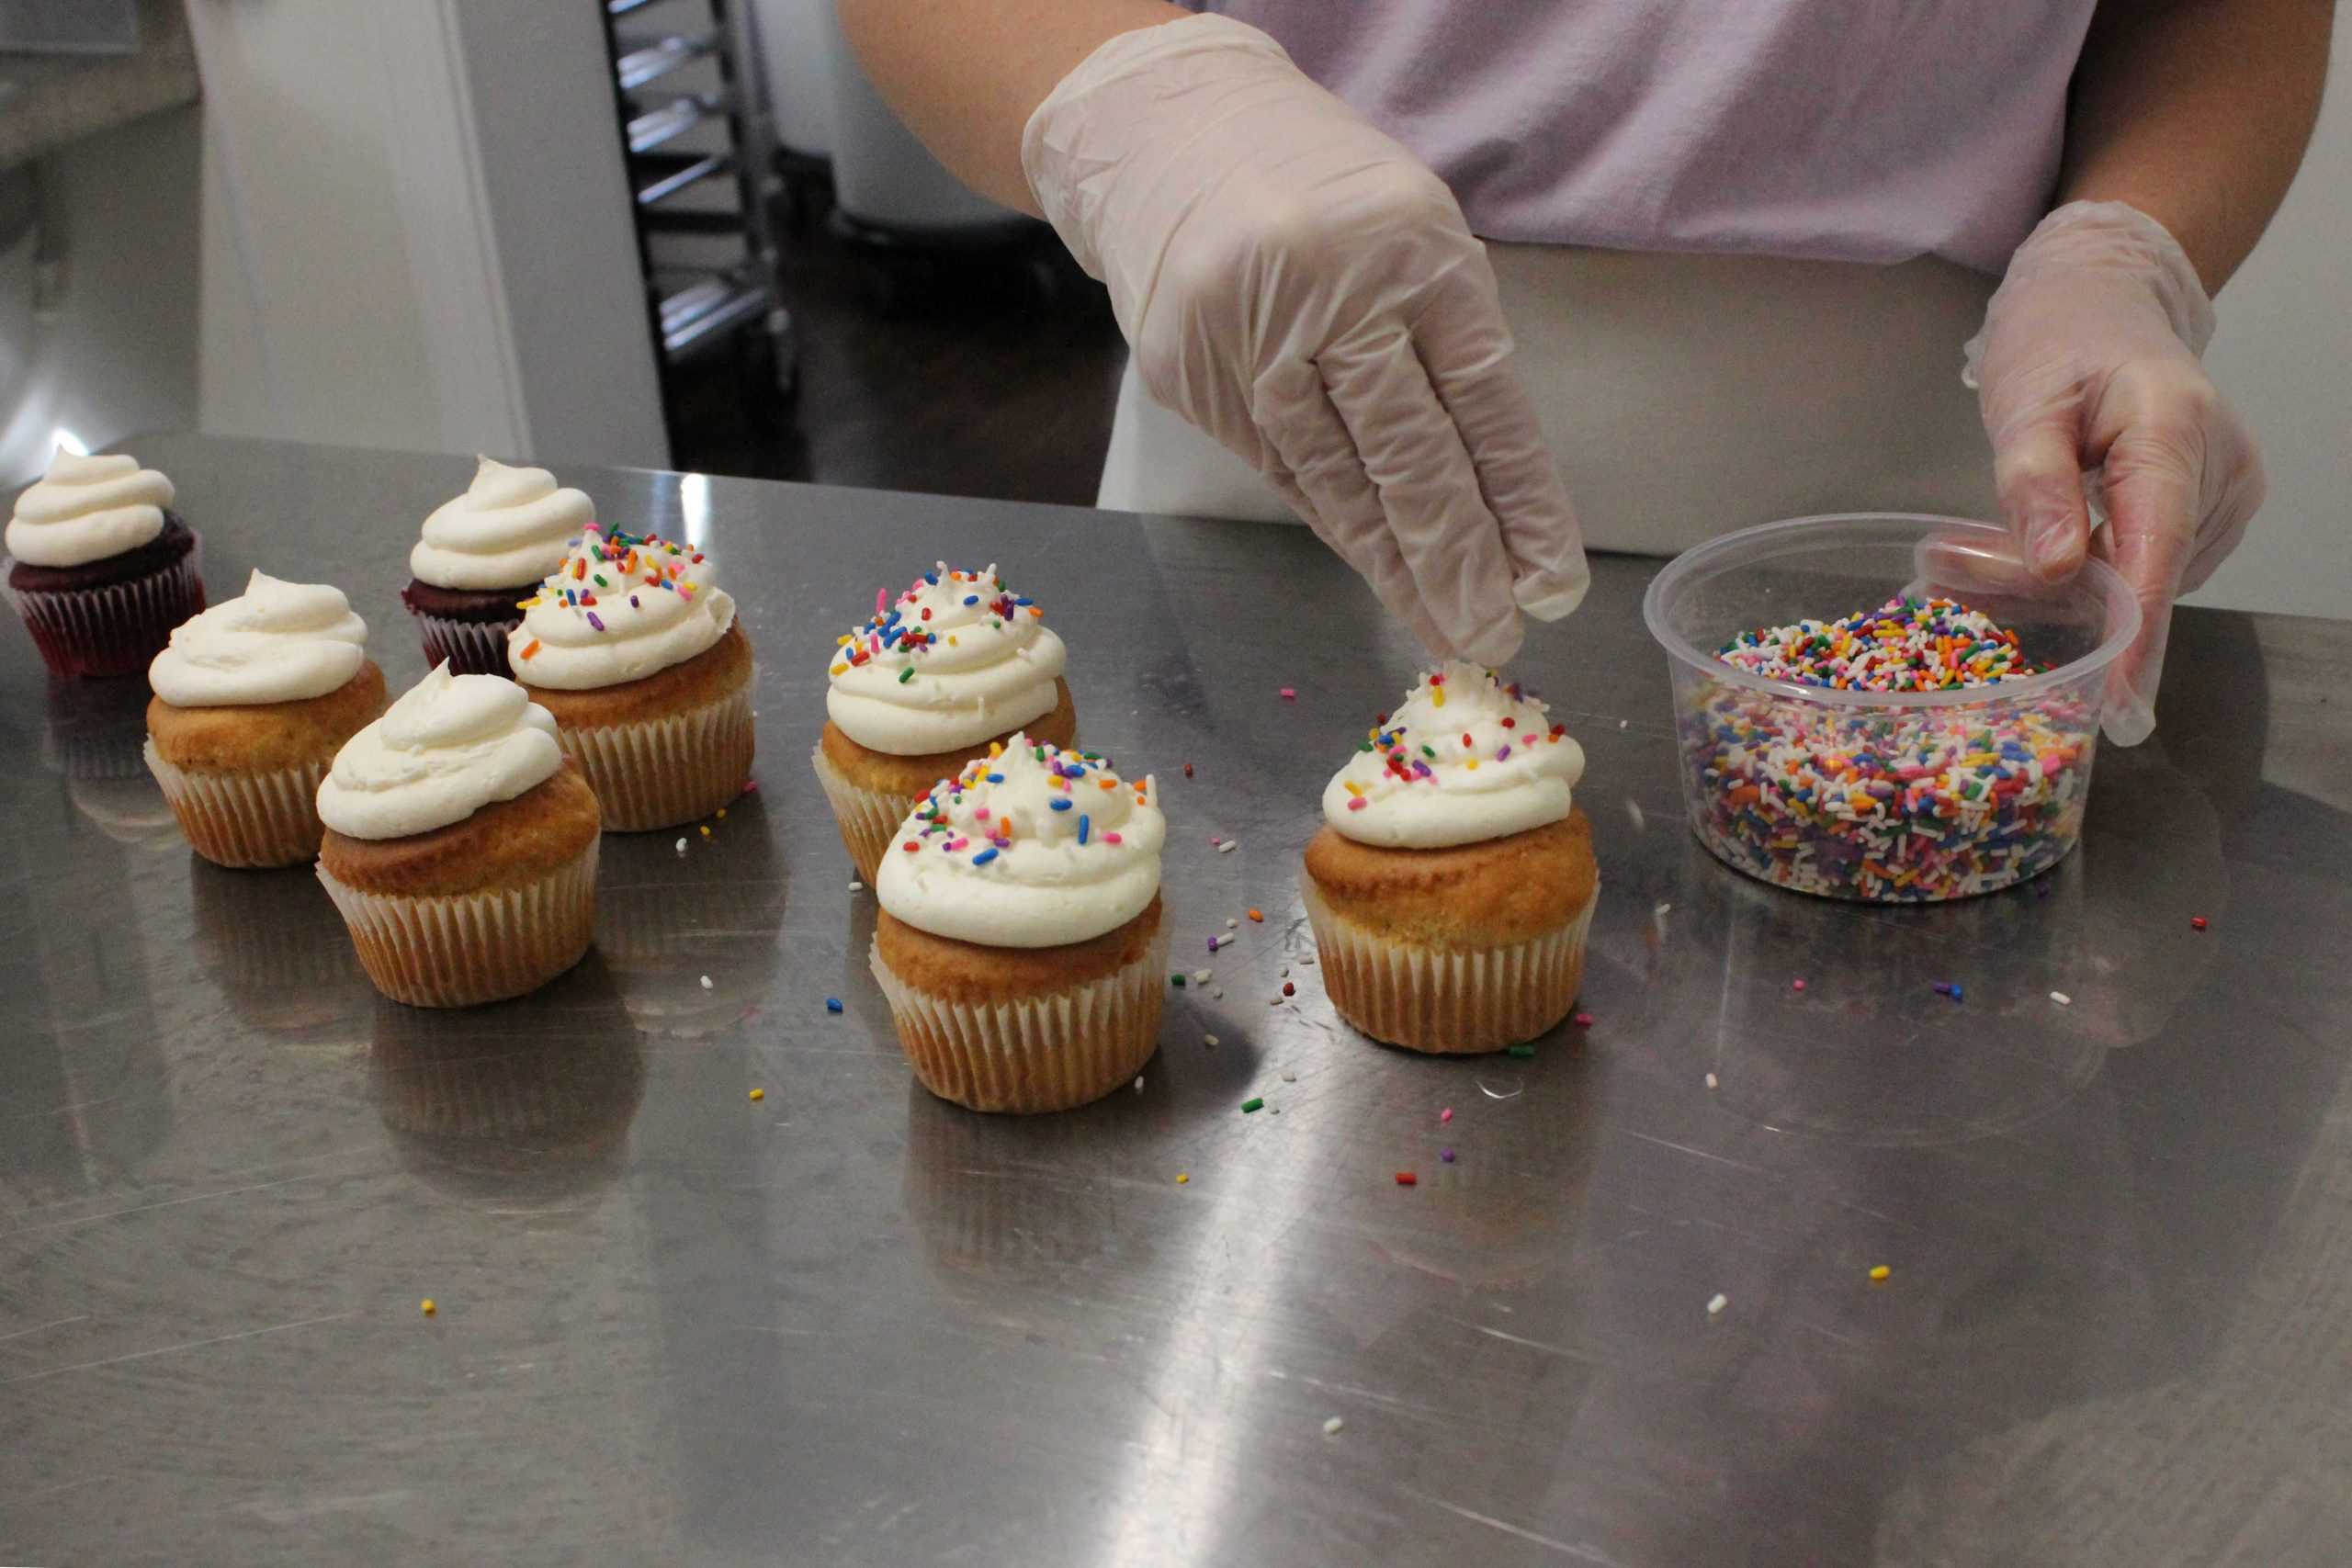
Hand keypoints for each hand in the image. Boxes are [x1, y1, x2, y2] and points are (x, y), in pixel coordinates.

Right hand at [1022, 15, 1586, 663]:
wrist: (1163, 135)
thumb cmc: (1317, 190)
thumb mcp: (1410, 227)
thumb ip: (1447, 336)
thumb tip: (1492, 487)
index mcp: (1409, 250)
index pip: (1480, 398)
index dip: (1517, 498)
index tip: (1550, 578)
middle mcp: (1329, 295)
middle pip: (1406, 454)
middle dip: (1458, 559)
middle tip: (1495, 635)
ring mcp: (1248, 341)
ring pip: (1336, 480)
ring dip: (1396, 568)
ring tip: (1444, 630)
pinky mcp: (1190, 377)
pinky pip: (1281, 469)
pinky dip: (1336, 524)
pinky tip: (1378, 572)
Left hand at [1966, 202, 2264, 744]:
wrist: (2104, 305)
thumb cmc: (2061, 341)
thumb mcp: (2025, 401)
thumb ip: (2036, 483)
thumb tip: (2058, 567)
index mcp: (2175, 429)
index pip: (2158, 549)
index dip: (2137, 633)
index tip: (2118, 700)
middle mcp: (2219, 471)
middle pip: (2140, 571)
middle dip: (2050, 594)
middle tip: (1946, 569)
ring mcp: (2222, 497)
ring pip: (2138, 578)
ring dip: (2058, 584)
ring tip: (1967, 550)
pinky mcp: (2207, 515)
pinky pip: (2141, 566)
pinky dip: (2082, 571)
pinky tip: (2027, 547)